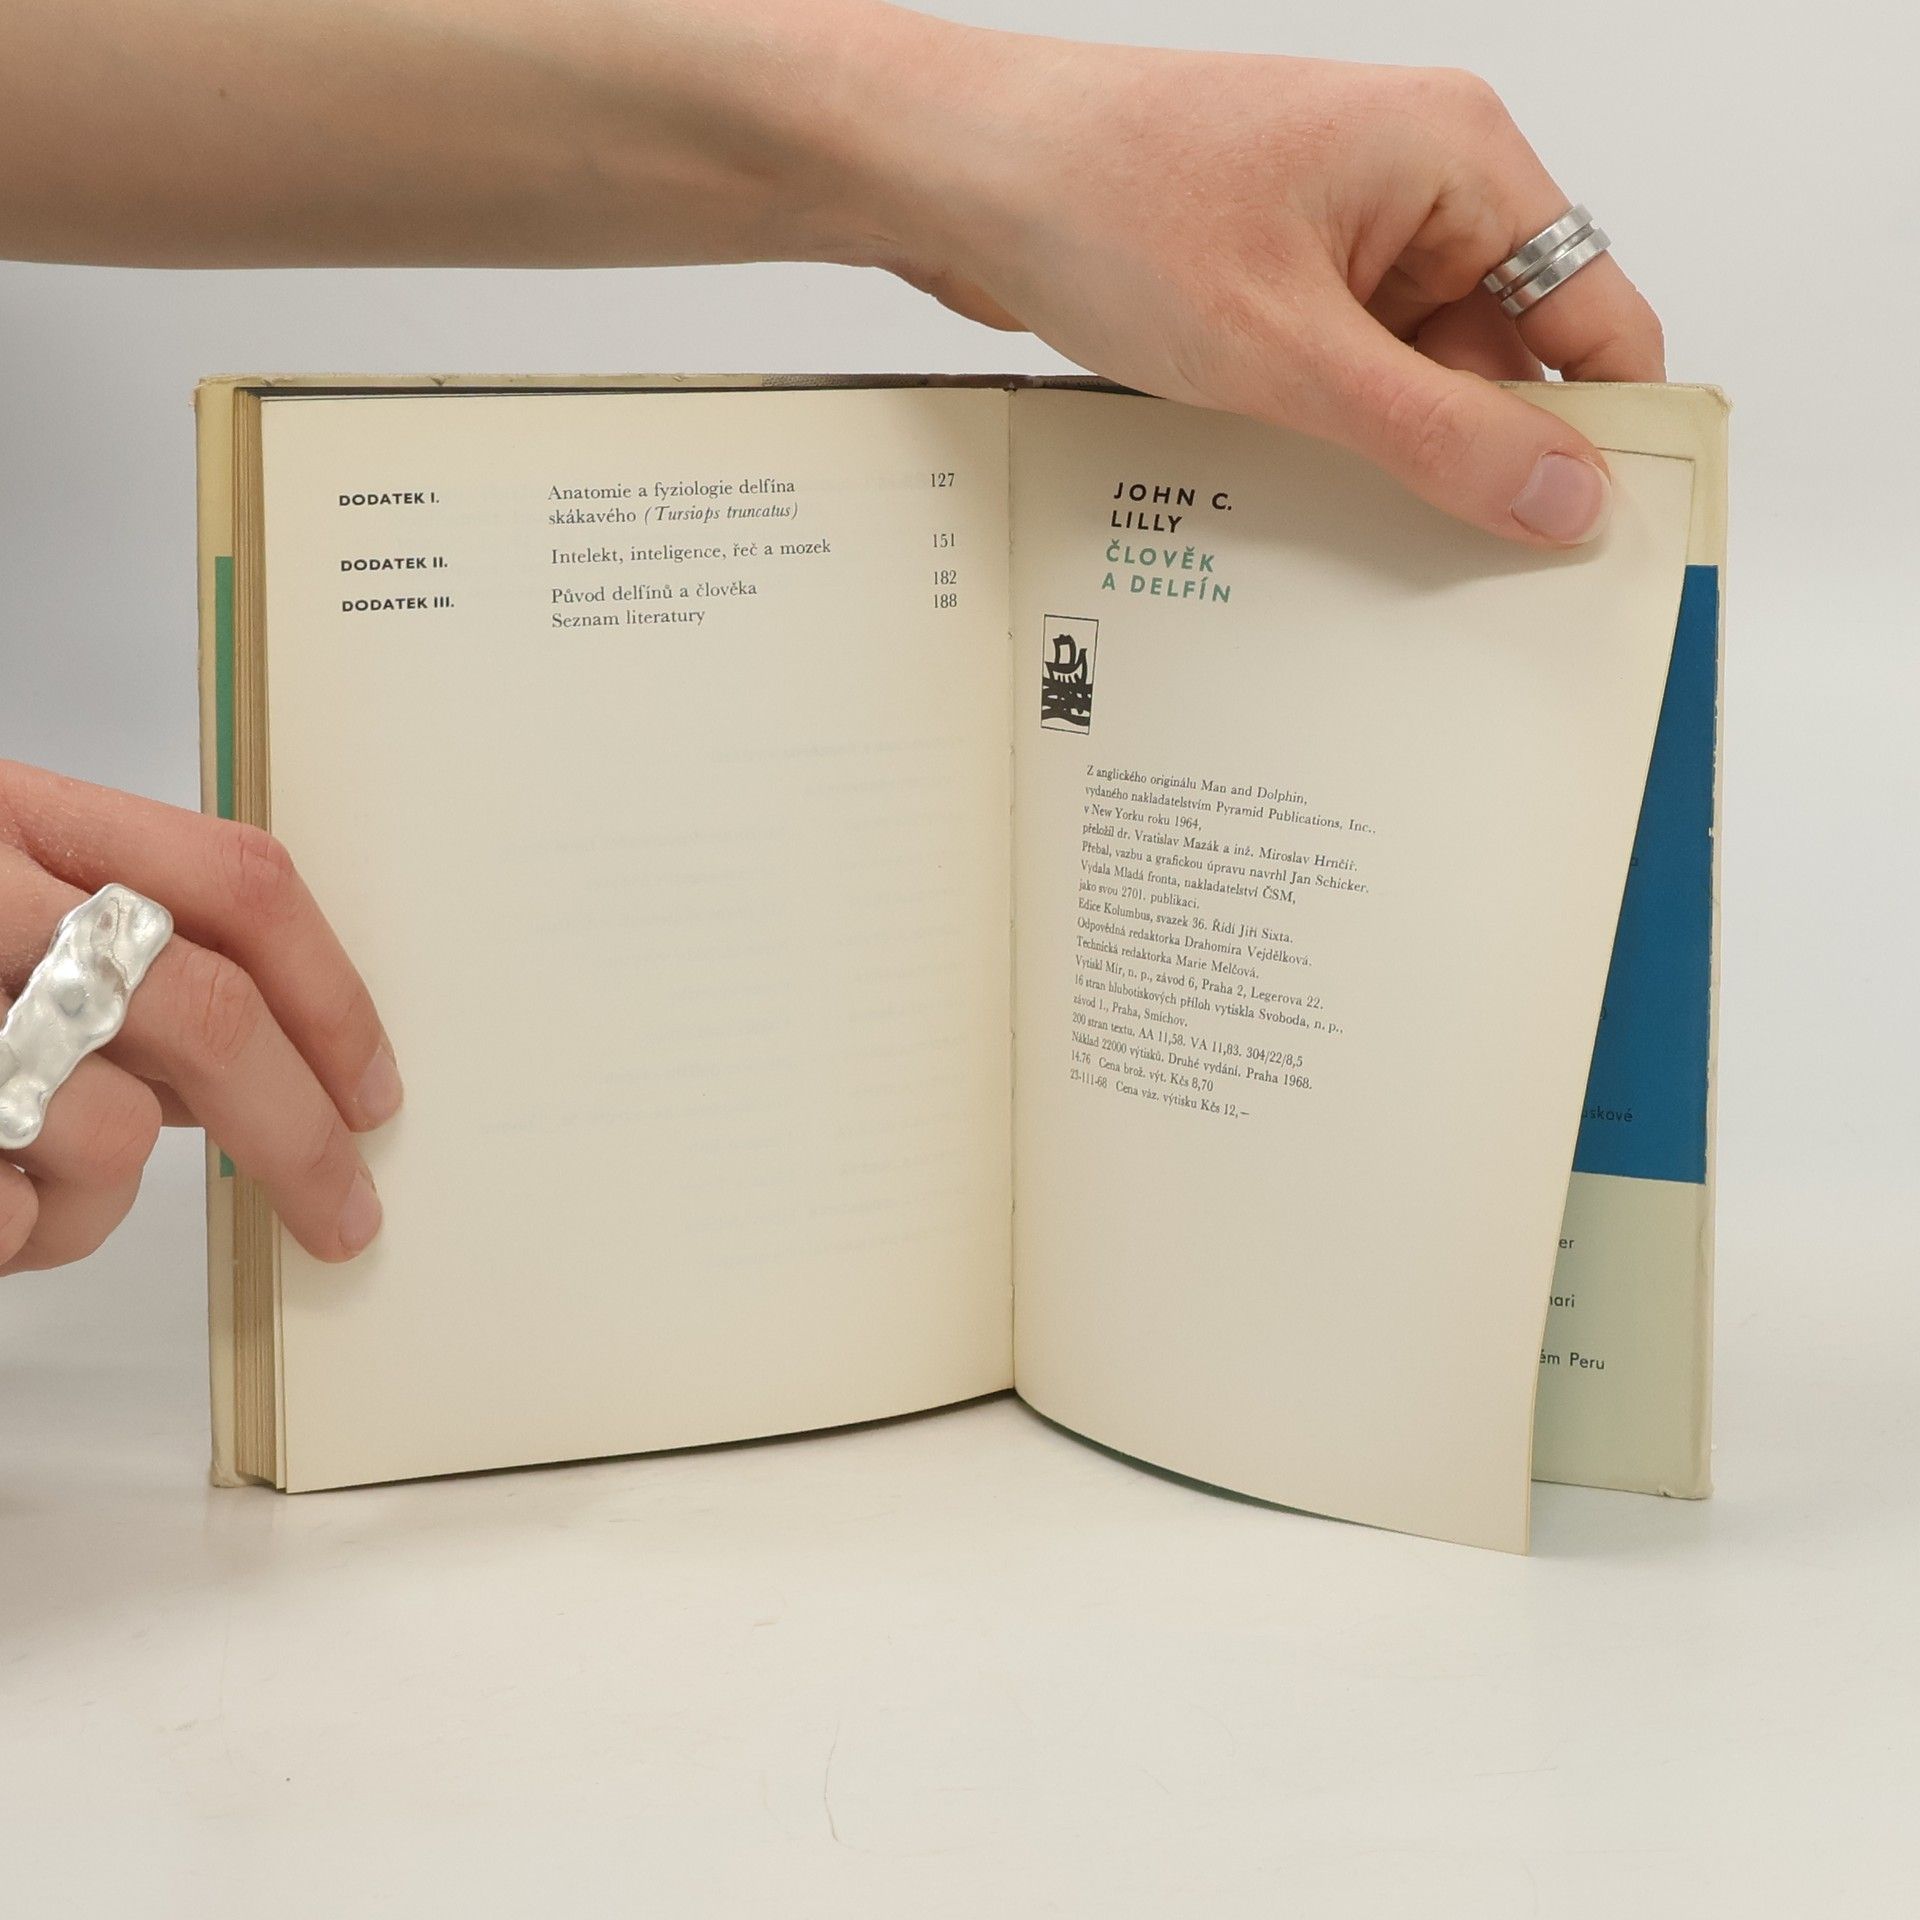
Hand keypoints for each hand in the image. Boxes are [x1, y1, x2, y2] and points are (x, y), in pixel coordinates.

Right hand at [0, 760, 397, 1272]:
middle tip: (342, 1214)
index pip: (236, 880)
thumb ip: (114, 952)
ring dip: (95, 1193)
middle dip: (296, 1133)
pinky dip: (10, 1234)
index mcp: (7, 813)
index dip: (334, 994)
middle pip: (203, 1009)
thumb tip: (267, 1063)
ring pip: (107, 1131)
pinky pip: (10, 1216)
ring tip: (16, 1174)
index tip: (376, 1089)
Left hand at [853, 21, 1662, 546]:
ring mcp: (1338, 236)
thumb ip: (1437, 434)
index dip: (1607, 428)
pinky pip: (1341, 376)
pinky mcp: (1275, 279)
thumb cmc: (1105, 204)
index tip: (1595, 540)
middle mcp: (1413, 189)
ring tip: (1350, 523)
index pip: (1593, 312)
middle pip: (1504, 358)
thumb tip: (1566, 496)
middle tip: (1464, 577)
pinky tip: (1294, 488)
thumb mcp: (1288, 350)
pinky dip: (1328, 437)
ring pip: (1414, 377)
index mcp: (1457, 159)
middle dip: (1482, 459)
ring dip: (1391, 455)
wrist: (957, 175)